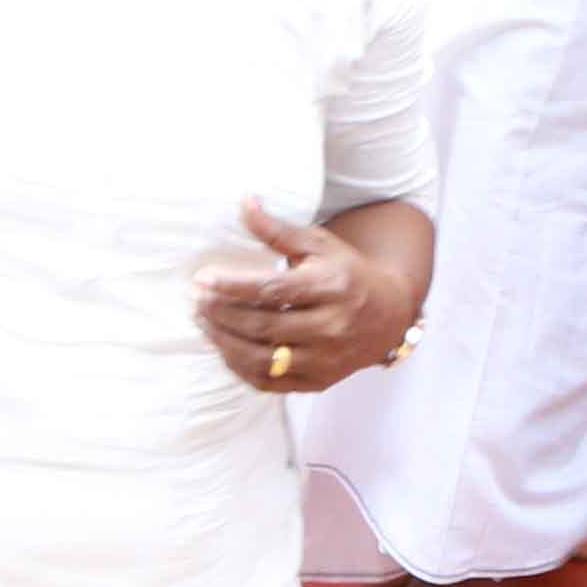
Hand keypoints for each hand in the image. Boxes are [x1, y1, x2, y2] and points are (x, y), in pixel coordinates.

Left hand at [190, 200, 390, 393]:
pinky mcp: (318, 381)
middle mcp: (330, 327)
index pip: (272, 291)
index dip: (233, 286)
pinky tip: (225, 348)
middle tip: (197, 301)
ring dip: (226, 343)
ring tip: (204, 323)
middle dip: (223, 315)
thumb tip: (243, 203)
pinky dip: (241, 368)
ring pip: (264, 360)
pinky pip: (271, 383)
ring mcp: (325, 360)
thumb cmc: (347, 273)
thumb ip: (278, 230)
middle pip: (263, 326)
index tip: (202, 279)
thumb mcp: (319, 245)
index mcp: (330, 288)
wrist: (389, 315)